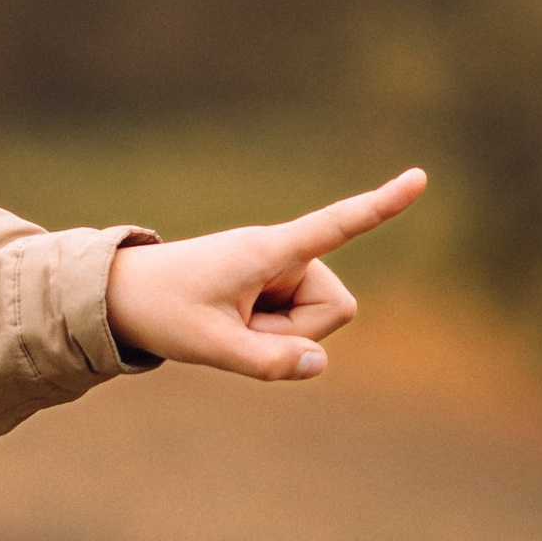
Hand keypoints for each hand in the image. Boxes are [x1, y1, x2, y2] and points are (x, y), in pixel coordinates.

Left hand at [104, 170, 425, 378]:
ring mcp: (278, 271)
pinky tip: (232, 324)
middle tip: (234, 328)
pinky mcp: (271, 285)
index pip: (335, 226)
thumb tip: (320, 362)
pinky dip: (269, 335)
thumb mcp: (209, 345)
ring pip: (316, 322)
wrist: (120, 296)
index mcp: (268, 251)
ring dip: (278, 336)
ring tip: (227, 324)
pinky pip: (295, 324)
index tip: (420, 177)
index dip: (380, 207)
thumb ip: (266, 361)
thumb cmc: (160, 311)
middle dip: (296, 332)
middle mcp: (282, 255)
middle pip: (333, 309)